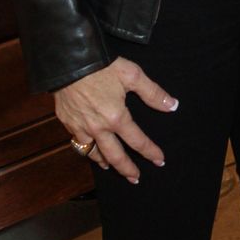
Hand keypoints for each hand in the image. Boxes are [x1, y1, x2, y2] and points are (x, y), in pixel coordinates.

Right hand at [54, 57, 178, 182]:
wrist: (69, 61)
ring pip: (93, 153)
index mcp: (116, 117)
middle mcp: (98, 128)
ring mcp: (80, 127)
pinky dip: (86, 149)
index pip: (138, 141)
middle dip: (127, 169)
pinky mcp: (67, 122)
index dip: (150, 152)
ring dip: (104, 162)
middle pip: (114, 156)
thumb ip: (153, 93)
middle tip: (136, 178)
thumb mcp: (132, 75)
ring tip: (110, 167)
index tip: (160, 160)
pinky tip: (89, 147)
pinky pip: (78, 142)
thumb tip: (173, 106)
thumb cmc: (102, 66)